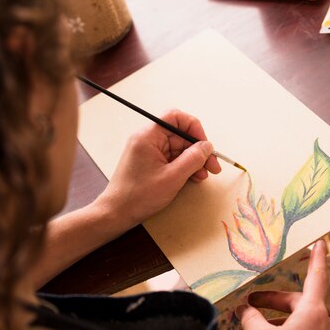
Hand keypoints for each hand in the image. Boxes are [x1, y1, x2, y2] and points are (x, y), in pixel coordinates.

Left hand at [96, 110, 220, 228]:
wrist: (117, 212)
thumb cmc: (139, 196)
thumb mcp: (172, 177)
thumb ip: (193, 159)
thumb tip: (207, 146)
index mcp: (148, 136)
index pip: (175, 117)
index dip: (194, 128)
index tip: (205, 146)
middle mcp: (147, 139)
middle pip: (179, 134)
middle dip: (197, 149)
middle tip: (212, 166)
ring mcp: (148, 151)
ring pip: (177, 148)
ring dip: (193, 160)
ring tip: (203, 176)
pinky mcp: (149, 162)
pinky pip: (171, 158)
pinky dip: (183, 166)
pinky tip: (193, 178)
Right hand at [236, 240, 329, 329]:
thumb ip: (250, 319)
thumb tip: (242, 309)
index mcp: (314, 312)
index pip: (316, 277)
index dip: (317, 258)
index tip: (321, 243)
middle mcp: (328, 324)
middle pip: (300, 303)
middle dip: (275, 303)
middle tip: (252, 306)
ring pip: (304, 322)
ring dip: (283, 322)